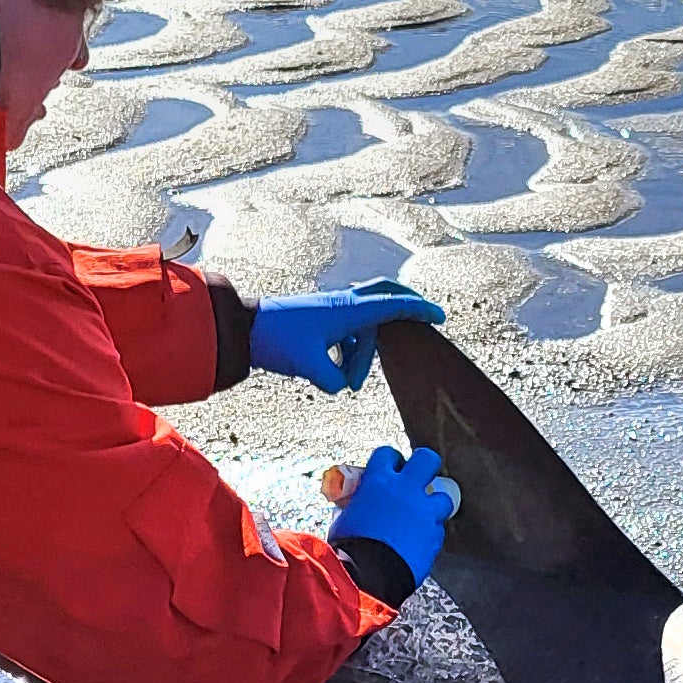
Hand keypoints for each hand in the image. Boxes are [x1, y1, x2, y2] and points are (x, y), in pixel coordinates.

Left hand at [249, 278, 446, 392]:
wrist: (245, 328)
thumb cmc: (278, 340)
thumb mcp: (310, 367)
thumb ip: (334, 380)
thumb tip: (340, 386)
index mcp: (348, 310)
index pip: (392, 305)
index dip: (418, 310)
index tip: (438, 317)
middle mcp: (343, 304)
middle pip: (383, 296)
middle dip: (404, 307)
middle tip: (423, 318)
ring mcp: (331, 308)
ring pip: (362, 325)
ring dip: (363, 352)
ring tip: (348, 382)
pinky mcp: (319, 317)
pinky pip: (346, 331)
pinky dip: (348, 350)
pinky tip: (334, 373)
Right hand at [324, 444, 462, 593]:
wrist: (368, 576)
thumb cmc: (350, 548)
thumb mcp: (344, 517)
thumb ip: (358, 505)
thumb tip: (358, 506)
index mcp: (378, 482)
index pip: (388, 454)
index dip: (391, 460)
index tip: (391, 467)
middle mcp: (405, 490)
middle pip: (427, 459)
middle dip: (425, 464)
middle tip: (421, 474)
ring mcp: (424, 512)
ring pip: (442, 497)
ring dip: (434, 504)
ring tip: (424, 514)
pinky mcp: (434, 535)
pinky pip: (437, 528)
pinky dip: (430, 533)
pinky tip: (419, 541)